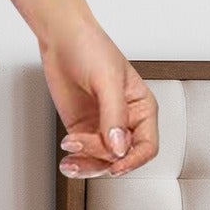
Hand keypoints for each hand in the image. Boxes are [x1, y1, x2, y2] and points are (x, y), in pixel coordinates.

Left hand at [41, 22, 157, 179]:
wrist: (62, 42)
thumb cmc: (91, 50)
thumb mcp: (107, 81)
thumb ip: (114, 116)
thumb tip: (118, 148)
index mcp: (141, 108)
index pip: (147, 146)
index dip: (133, 161)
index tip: (116, 167)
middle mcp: (125, 122)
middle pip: (120, 158)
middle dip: (100, 156)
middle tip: (80, 141)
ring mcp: (102, 128)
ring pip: (100, 162)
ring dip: (85, 163)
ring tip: (69, 151)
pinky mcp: (82, 131)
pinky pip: (83, 156)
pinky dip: (75, 162)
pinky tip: (67, 160)